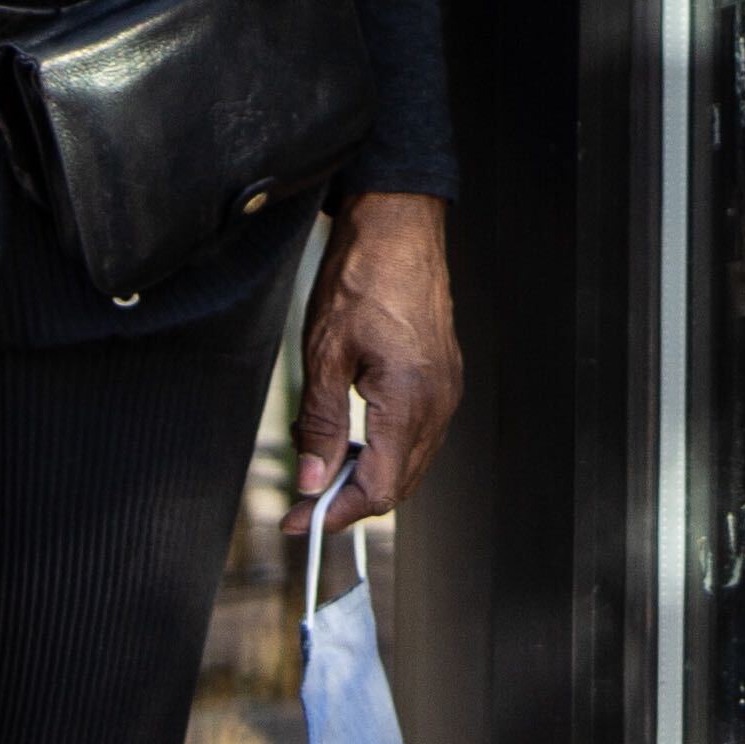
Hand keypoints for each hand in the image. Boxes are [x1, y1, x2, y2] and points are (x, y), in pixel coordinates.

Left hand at [290, 190, 459, 524]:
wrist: (399, 226)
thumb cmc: (362, 276)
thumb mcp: (324, 354)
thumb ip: (322, 424)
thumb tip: (313, 479)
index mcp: (410, 400)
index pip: (378, 489)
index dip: (335, 514)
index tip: (297, 518)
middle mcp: (439, 403)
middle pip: (398, 486)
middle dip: (349, 500)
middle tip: (302, 498)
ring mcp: (447, 391)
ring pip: (410, 464)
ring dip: (368, 475)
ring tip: (323, 462)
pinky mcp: (444, 378)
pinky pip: (419, 435)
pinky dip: (385, 449)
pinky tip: (353, 433)